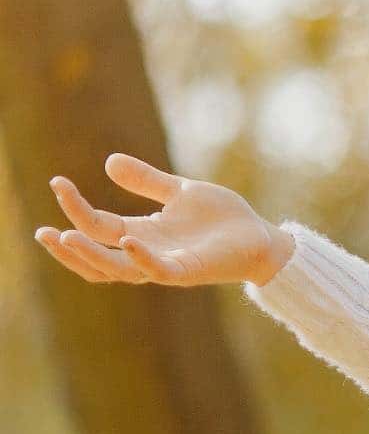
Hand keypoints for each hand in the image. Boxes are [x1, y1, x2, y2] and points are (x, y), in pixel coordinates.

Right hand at [32, 153, 292, 289]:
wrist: (263, 237)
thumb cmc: (224, 219)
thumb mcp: (180, 192)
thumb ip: (147, 181)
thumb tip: (108, 161)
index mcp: (142, 234)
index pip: (97, 227)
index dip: (75, 208)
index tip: (57, 182)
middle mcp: (149, 253)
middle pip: (98, 259)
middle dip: (68, 250)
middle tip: (41, 233)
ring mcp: (169, 265)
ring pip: (120, 270)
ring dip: (91, 257)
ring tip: (65, 238)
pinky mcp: (192, 271)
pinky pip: (160, 271)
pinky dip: (141, 259)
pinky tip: (127, 242)